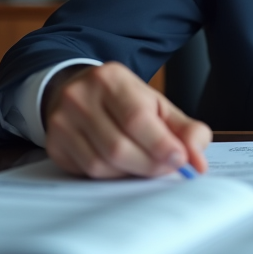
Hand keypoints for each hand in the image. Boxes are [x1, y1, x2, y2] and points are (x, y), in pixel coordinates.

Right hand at [43, 62, 211, 178]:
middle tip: (167, 168)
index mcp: (111, 78)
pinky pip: (86, 172)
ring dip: (130, 172)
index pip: (137, 118)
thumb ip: (184, 130)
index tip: (181, 160)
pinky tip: (121, 166)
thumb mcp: (157, 105)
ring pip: (101, 164)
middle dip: (149, 164)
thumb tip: (198, 160)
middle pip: (118, 146)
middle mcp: (81, 96)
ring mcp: (62, 120)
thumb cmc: (124, 102)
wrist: (77, 91)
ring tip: (145, 165)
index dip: (160, 144)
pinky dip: (111, 175)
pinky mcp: (54, 144)